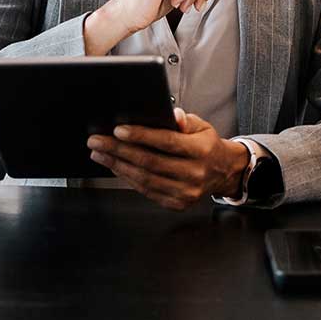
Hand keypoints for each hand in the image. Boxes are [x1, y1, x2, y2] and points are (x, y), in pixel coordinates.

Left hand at [85, 108, 250, 209]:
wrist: (223, 172)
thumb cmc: (207, 146)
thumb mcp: (203, 126)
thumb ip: (186, 119)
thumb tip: (173, 115)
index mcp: (202, 150)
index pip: (167, 142)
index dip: (141, 136)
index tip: (118, 130)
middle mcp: (195, 173)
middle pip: (150, 161)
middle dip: (119, 150)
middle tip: (97, 141)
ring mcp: (186, 191)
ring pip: (145, 178)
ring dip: (118, 165)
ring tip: (100, 154)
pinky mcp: (177, 203)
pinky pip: (147, 191)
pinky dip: (128, 178)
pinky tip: (116, 167)